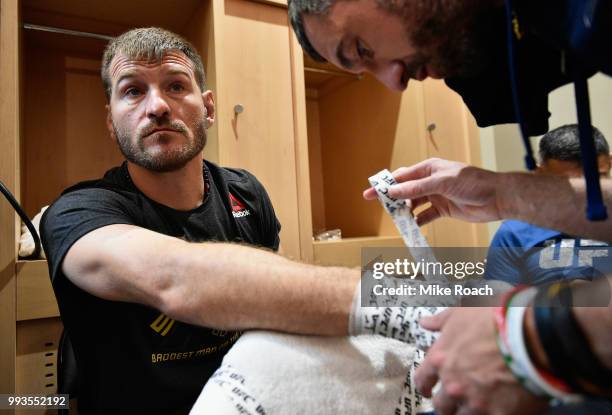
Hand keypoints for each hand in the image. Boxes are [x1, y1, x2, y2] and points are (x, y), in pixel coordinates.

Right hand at [363, 158, 503, 224]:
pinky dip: (418, 221)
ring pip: (414, 204)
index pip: (402, 176)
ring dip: (405, 212)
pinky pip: (425, 216)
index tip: (371, 192)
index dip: (386, 184)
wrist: (497, 198)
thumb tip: (393, 191)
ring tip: (396, 219)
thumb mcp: (442, 182)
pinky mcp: (444, 209)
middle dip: (392, 198)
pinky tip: (412, 227)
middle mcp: (431, 181)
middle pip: (405, 190)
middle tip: (379, 207)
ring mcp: (437, 196)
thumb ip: (416, 188)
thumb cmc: (473, 183)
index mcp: (429, 168)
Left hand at [414, 308, 547, 414]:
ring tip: (479, 404)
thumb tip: (426, 323)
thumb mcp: (462, 313)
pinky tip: (499, 409)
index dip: (424, 385)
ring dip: (468, 411)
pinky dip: (492, 414)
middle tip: (454, 400)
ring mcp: (475, 401)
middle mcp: (453, 384)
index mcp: (441, 359)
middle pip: (442, 404)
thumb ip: (441, 321)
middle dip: (446, 403)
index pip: (422, 379)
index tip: (428, 389)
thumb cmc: (494, 320)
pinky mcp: (499, 413)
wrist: (528, 336)